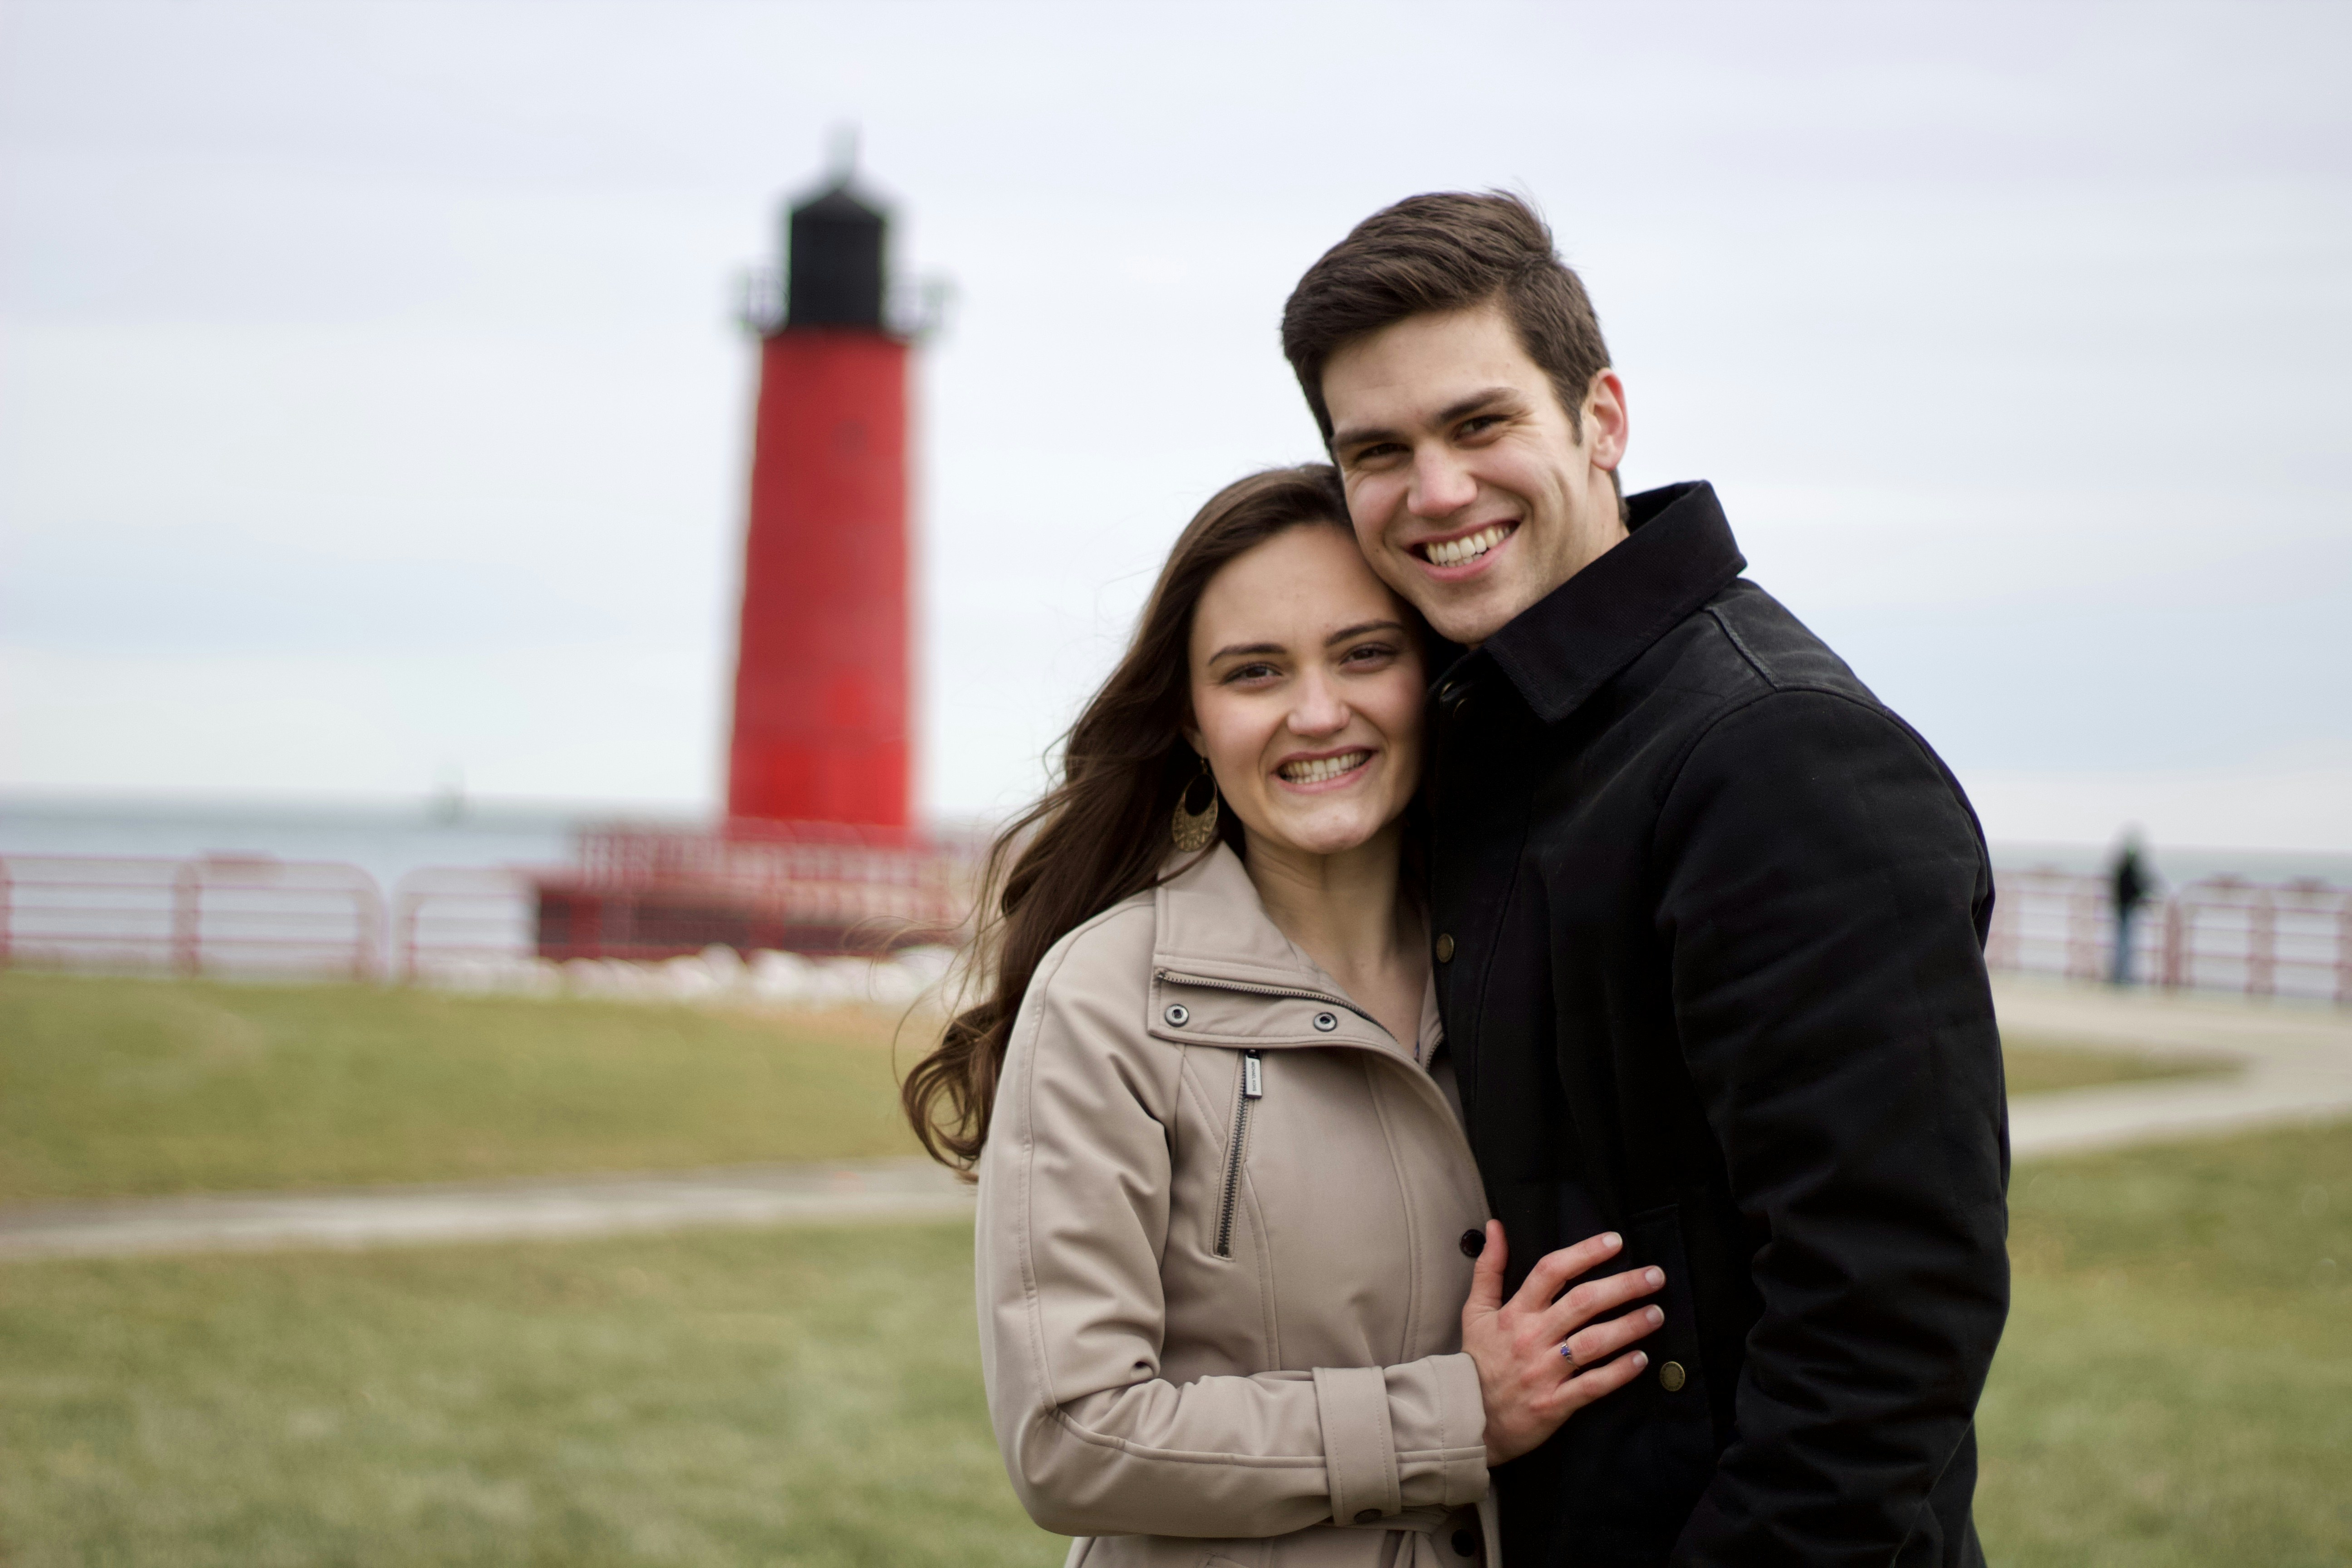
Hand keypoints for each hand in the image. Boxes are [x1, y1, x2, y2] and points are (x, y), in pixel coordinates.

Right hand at [1459, 1221, 1665, 1466]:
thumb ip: (1489, 1268)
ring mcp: (1544, 1371)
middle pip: (1582, 1303)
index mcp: (1514, 1313)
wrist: (1467, 1417)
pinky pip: (1593, 1385)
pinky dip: (1618, 1372)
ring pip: (1593, 1342)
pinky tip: (1641, 1359)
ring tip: (1656, 1313)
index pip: (1551, 1272)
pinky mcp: (1555, 1403)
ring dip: (1629, 1326)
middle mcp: (1532, 1338)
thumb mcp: (1476, 1311)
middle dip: (1623, 1286)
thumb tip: (1496, 1227)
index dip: (1584, 1253)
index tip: (1615, 1242)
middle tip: (1655, 1276)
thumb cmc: (1477, 1360)